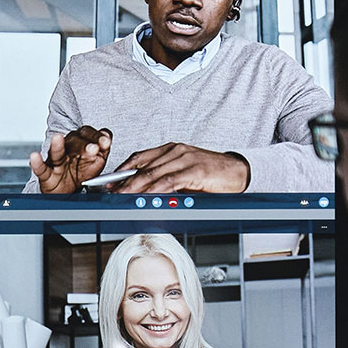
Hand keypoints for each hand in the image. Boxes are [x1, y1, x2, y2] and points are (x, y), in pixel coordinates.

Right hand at [29, 125, 112, 192]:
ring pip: (56, 152)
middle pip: (74, 141)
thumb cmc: (81, 172)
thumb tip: (107, 139)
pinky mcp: (46, 173)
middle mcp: (68, 148)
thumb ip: (103, 150)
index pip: (89, 134)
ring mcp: (56, 161)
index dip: (97, 137)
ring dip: (57, 146)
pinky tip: (35, 157)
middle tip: (93, 148)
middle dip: (84, 144)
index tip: (105, 142)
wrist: (68, 191)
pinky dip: (37, 163)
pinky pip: (41, 168)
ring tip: (57, 138)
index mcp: (82, 143)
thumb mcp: (97, 161)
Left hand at [116, 143, 250, 195]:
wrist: (237, 172)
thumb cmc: (211, 174)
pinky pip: (170, 181)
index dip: (122, 170)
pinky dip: (155, 190)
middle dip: (124, 181)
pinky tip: (146, 197)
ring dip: (135, 187)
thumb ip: (165, 180)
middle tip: (111, 193)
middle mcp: (175, 151)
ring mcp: (185, 159)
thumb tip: (144, 193)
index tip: (109, 182)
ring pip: (153, 173)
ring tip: (123, 197)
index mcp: (170, 149)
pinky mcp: (194, 170)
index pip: (140, 157)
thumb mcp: (183, 174)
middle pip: (143, 166)